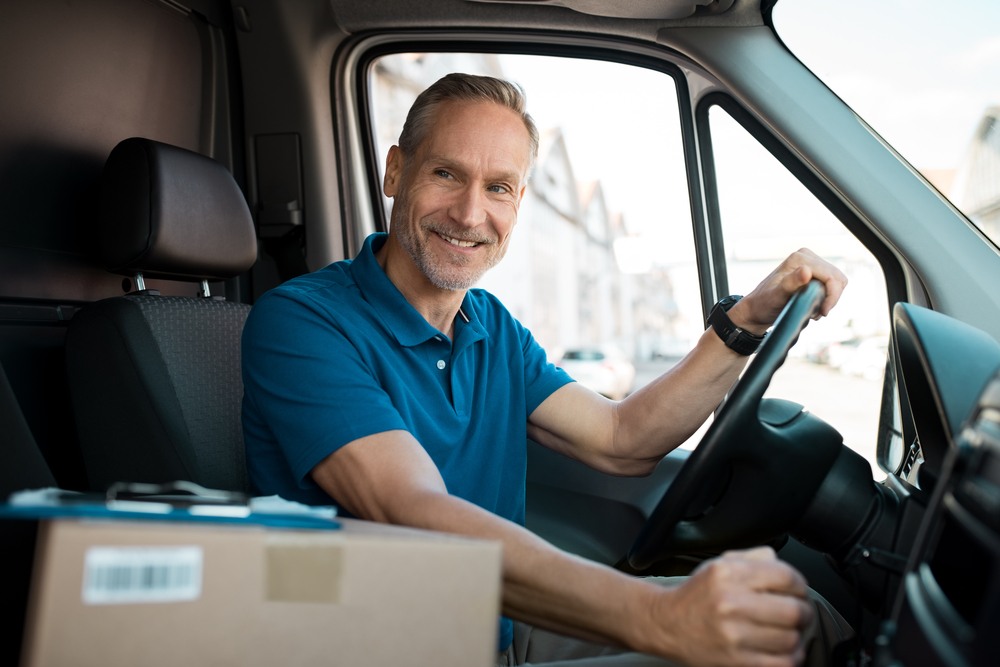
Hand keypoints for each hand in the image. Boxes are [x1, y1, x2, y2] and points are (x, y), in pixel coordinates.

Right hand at [648, 547, 813, 666]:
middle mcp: (730, 602)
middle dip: (804, 612)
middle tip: (800, 612)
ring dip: (797, 636)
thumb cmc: (696, 595)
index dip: (800, 584)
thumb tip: (780, 563)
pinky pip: (782, 663)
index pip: (785, 576)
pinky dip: (791, 657)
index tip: (799, 590)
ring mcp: (733, 635)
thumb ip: (752, 557)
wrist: (666, 624)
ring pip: (791, 638)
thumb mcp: (718, 564)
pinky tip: (783, 649)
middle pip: (793, 610)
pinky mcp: (736, 661)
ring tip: (789, 631)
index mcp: (727, 573)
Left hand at [728, 248, 846, 334]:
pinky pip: (831, 284)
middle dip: (831, 298)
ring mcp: (810, 262)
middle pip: (837, 278)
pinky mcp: (813, 271)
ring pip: (837, 282)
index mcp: (800, 258)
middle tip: (816, 313)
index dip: (832, 296)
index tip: (823, 313)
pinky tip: (813, 305)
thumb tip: (807, 271)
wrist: (757, 308)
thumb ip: (791, 283)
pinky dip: (827, 297)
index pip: (831, 277)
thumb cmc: (764, 304)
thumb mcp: (777, 296)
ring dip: (829, 299)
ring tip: (813, 310)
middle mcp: (806, 256)